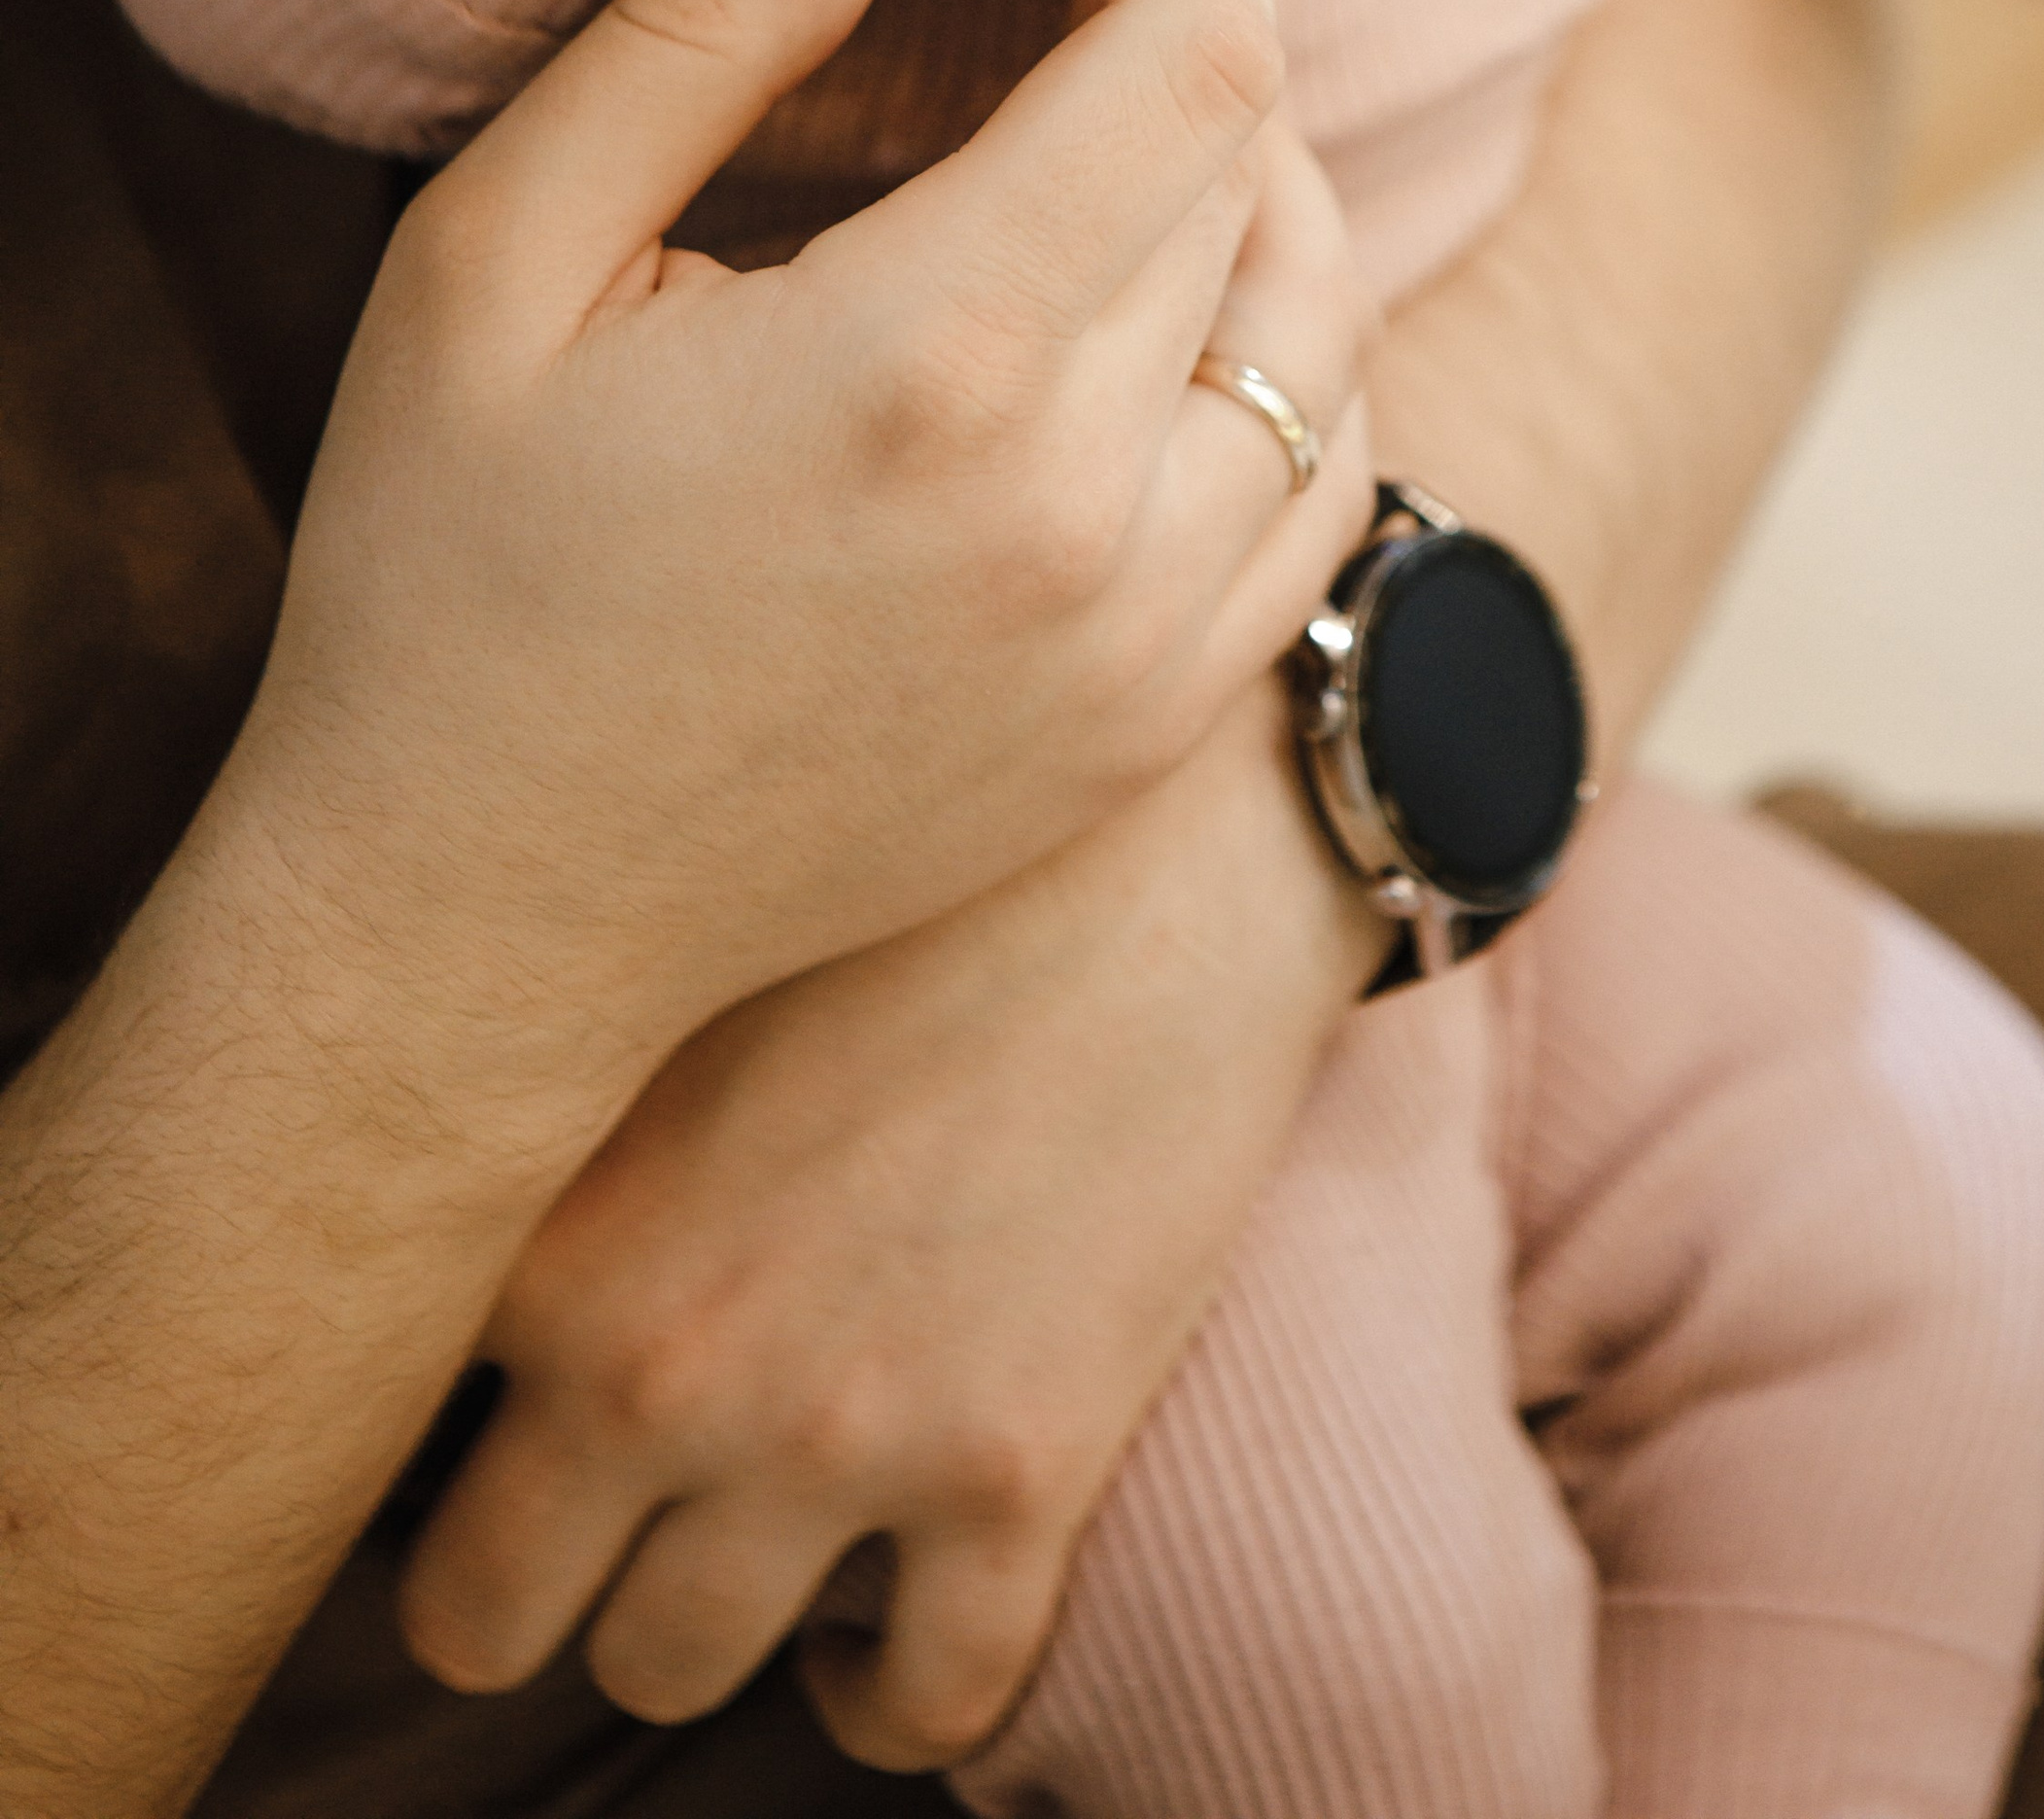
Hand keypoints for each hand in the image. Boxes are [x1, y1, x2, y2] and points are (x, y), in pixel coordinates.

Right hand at [234, 0, 1366, 1106]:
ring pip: (1320, 331)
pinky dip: (1291, 359)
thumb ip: (702, 27)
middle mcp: (1087, 513)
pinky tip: (1186, 297)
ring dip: (1262, 174)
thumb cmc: (450, 570)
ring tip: (1138, 91)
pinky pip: (1321, 495)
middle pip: (1258, 172)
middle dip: (1203, 2)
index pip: (1192, 63)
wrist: (466, 922)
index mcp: (931, 361)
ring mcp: (1144, 644)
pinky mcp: (1150, 729)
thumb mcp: (498, 255)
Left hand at [396, 666, 1378, 1768]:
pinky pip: (918, 1706)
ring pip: (669, 1672)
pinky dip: (886, 1696)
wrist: (1169, 846)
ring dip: (696, 1621)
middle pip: (479, 1619)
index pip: (367, 1429)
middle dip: (522, 1582)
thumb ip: (536, 1123)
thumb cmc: (913, 873)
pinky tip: (883, 1618)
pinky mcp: (1020, 1476)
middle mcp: (663, 1362)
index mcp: (553, 1227)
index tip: (487, 1384)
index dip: (425, 1411)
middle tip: (591, 1505)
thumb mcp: (665, 967)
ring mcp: (841, 1438)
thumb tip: (430, 1216)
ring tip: (744, 1535)